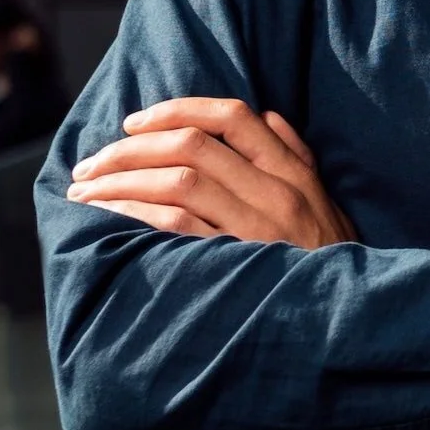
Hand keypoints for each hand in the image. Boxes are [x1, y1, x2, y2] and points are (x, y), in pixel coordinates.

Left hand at [66, 97, 356, 248]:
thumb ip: (298, 157)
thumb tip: (268, 116)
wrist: (344, 320)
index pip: (232, 117)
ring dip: (121, 181)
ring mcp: (256, 229)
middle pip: (192, 145)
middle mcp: (276, 193)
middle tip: (91, 163)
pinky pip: (175, 227)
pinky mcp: (235, 265)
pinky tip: (108, 220)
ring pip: (178, 182)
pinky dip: (134, 216)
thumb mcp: (326, 203)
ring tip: (85, 192)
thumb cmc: (329, 262)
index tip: (134, 122)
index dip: (177, 109)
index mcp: (294, 173)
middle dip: (130, 148)